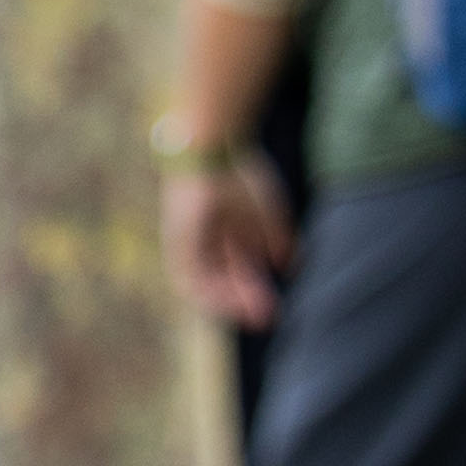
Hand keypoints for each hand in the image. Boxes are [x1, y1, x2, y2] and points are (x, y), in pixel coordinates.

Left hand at [163, 157, 294, 329]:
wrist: (211, 147)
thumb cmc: (241, 174)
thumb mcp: (267, 211)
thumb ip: (277, 240)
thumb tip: (290, 267)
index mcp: (226, 230)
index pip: (236, 269)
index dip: (252, 290)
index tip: (272, 307)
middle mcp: (206, 238)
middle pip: (223, 277)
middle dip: (246, 299)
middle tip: (268, 318)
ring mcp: (188, 239)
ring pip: (204, 281)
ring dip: (229, 301)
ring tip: (253, 315)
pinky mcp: (175, 240)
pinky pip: (189, 275)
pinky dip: (210, 290)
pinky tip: (230, 301)